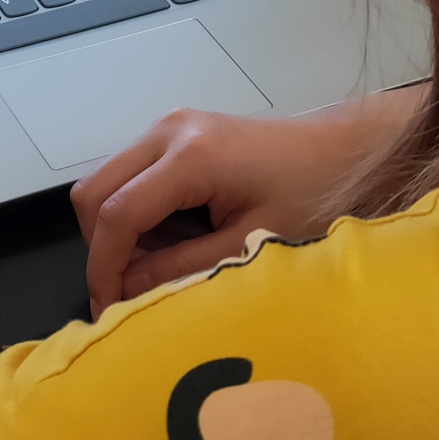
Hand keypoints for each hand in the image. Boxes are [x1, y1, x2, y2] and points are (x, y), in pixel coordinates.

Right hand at [72, 86, 425, 317]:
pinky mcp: (175, 133)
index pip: (115, 214)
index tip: (107, 313)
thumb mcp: (249, 246)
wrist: (345, 154)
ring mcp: (169, 126)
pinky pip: (130, 176)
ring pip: (106, 183)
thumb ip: (182, 270)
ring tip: (157, 267)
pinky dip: (134, 213)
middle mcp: (168, 130)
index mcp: (189, 155)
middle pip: (94, 193)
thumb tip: (124, 295)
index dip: (103, 269)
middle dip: (102, 249)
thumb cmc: (312, 198)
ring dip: (117, 231)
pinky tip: (172, 239)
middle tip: (128, 293)